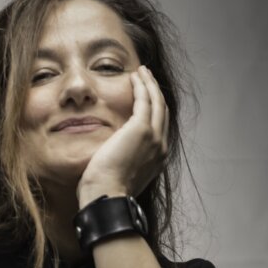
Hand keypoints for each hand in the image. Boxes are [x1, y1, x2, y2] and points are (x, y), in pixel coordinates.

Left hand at [77, 65, 168, 204]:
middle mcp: (161, 147)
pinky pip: (145, 99)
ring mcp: (154, 137)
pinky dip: (141, 86)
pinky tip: (134, 76)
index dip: (153, 110)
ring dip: (149, 84)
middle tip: (146, 79)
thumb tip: (110, 156)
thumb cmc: (105, 191)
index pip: (159, 128)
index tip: (145, 99)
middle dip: (155, 93)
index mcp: (156, 159)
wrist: (107, 196)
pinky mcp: (141, 129)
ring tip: (141, 72)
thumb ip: (121, 161)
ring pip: (157, 102)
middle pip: (163, 112)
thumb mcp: (119, 175)